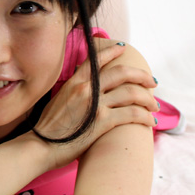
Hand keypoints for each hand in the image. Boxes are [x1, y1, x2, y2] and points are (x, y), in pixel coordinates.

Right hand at [33, 43, 157, 168]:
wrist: (40, 146)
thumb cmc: (48, 129)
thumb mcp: (58, 100)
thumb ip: (73, 90)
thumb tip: (84, 88)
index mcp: (74, 82)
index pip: (97, 59)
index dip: (113, 51)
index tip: (125, 48)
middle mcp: (86, 88)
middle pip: (122, 73)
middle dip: (142, 76)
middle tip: (152, 82)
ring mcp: (95, 104)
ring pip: (131, 93)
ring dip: (148, 99)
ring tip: (154, 106)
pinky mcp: (102, 121)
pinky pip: (131, 114)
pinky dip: (144, 117)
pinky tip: (150, 122)